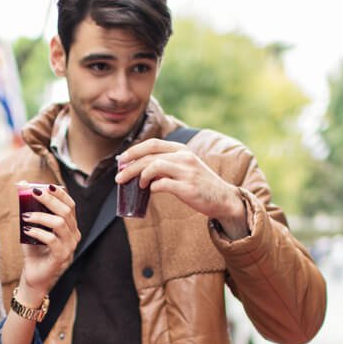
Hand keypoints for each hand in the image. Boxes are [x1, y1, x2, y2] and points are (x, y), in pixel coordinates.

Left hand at [17, 183, 78, 294]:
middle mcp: (73, 235)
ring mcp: (69, 246)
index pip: (71, 205)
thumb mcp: (32, 226)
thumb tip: (22, 185)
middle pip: (66, 211)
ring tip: (26, 216)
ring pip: (60, 223)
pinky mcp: (61, 257)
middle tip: (33, 194)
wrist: (35, 275)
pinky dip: (38, 232)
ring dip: (41, 216)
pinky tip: (27, 230)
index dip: (60, 194)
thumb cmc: (35, 250)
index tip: (47, 186)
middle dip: (49, 200)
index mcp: (70, 227)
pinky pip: (52, 239)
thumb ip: (30, 208)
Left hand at [117, 139, 246, 232]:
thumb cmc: (200, 185)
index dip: (134, 150)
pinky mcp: (188, 188)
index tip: (122, 160)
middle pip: (150, 156)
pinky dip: (153, 188)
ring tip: (136, 185)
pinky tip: (150, 191)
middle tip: (119, 178)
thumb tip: (140, 171)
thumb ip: (166, 166)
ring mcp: (187, 172)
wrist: (223, 199)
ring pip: (154, 167)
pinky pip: (163, 184)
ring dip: (140, 176)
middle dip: (130, 167)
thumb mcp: (185, 168)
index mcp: (182, 150)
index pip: (153, 144)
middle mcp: (184, 158)